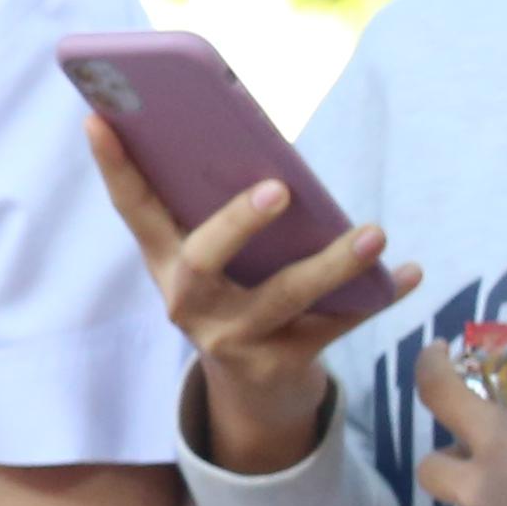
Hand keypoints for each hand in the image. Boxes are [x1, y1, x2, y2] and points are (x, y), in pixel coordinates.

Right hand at [91, 123, 413, 481]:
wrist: (254, 389)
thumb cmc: (236, 292)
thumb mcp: (212, 259)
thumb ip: (218, 211)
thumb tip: (265, 150)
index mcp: (166, 263)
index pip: (132, 208)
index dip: (112, 164)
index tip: (97, 117)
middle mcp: (190, 304)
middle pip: (205, 260)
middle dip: (239, 223)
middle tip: (279, 188)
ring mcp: (234, 338)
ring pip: (286, 296)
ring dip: (333, 264)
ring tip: (374, 233)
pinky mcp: (282, 364)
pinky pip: (338, 324)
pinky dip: (378, 296)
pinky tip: (410, 273)